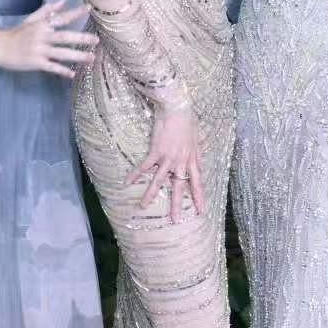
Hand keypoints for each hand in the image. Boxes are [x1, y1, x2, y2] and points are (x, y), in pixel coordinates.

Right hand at [0, 0, 97, 78]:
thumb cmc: (16, 33)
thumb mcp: (31, 20)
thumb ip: (47, 11)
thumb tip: (62, 2)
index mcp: (41, 25)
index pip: (61, 18)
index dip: (75, 13)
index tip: (89, 8)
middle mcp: (42, 36)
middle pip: (65, 36)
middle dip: (81, 38)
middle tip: (96, 40)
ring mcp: (39, 50)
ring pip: (61, 53)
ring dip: (77, 56)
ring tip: (91, 58)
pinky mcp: (36, 63)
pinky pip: (52, 67)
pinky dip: (62, 71)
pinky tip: (72, 74)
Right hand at [126, 103, 203, 221]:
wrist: (177, 108)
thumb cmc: (188, 120)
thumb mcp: (197, 137)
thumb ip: (197, 150)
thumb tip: (199, 157)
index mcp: (193, 159)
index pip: (197, 182)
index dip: (199, 196)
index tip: (201, 209)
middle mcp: (181, 161)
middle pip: (180, 186)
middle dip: (177, 204)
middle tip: (176, 219)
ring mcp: (168, 158)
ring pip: (159, 180)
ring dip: (150, 194)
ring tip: (143, 206)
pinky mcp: (156, 151)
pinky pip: (144, 167)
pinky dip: (135, 174)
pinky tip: (126, 182)